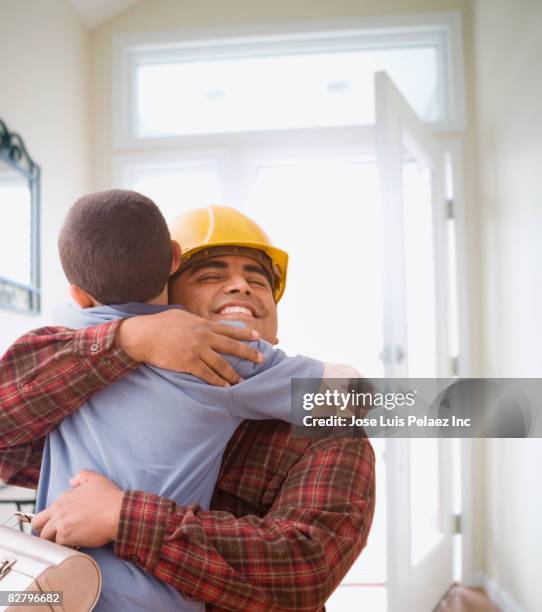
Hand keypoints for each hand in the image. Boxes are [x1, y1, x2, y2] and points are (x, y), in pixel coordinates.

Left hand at [31, 470, 123, 547]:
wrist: (119, 512)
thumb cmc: (110, 497)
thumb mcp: (97, 479)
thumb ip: (82, 476)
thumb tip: (71, 481)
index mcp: (64, 497)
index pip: (49, 511)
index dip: (56, 518)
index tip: (65, 522)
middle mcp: (59, 509)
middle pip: (38, 523)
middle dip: (44, 530)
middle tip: (56, 535)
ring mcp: (61, 522)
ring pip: (45, 536)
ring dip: (54, 540)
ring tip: (67, 542)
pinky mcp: (65, 535)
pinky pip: (57, 545)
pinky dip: (65, 546)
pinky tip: (75, 544)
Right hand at [116, 309, 262, 386]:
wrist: (143, 335)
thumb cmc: (159, 324)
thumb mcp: (182, 316)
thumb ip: (196, 321)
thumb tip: (205, 324)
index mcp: (202, 324)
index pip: (229, 329)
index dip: (244, 334)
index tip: (257, 337)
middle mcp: (203, 336)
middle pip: (231, 345)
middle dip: (248, 352)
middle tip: (260, 358)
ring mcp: (196, 349)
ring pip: (221, 363)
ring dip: (233, 373)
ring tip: (241, 380)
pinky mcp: (188, 362)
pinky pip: (206, 374)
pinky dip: (217, 381)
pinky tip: (225, 386)